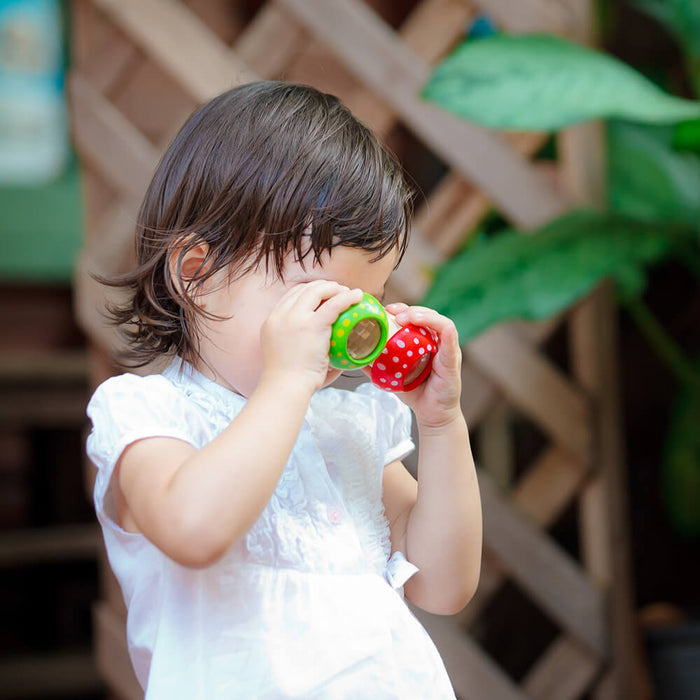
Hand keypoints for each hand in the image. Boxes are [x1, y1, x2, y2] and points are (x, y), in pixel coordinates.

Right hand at [260, 281, 362, 393]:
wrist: (285, 387)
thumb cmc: (290, 379)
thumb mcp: (285, 353)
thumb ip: (299, 344)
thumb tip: (325, 348)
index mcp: (272, 321)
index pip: (292, 295)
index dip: (310, 291)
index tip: (324, 295)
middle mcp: (281, 315)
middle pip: (304, 289)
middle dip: (324, 287)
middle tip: (339, 292)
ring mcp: (295, 318)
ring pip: (318, 291)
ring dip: (335, 289)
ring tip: (349, 293)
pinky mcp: (312, 325)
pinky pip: (334, 304)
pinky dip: (347, 297)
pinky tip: (357, 296)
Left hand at [382, 303, 462, 429]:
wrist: (431, 414)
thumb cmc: (415, 393)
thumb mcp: (392, 375)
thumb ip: (376, 366)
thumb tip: (355, 358)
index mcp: (425, 342)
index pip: (416, 317)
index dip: (401, 309)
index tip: (386, 310)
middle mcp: (438, 342)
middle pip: (426, 314)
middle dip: (408, 308)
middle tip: (390, 311)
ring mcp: (447, 348)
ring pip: (438, 320)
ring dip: (421, 314)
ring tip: (404, 317)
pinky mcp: (453, 357)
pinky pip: (449, 334)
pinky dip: (437, 324)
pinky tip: (424, 322)